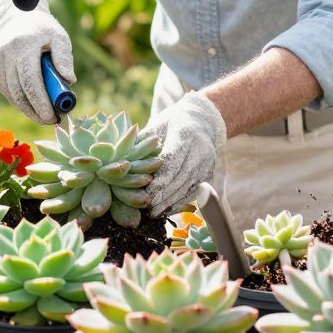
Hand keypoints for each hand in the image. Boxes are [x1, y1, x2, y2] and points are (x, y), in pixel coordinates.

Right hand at [0, 0, 75, 124]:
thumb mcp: (58, 36)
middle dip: (36, 111)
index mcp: (22, 45)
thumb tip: (69, 81)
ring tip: (45, 111)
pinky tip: (30, 97)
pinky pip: (7, 92)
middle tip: (52, 120)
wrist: (12, 18)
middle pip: (19, 93)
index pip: (30, 80)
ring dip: (29, 108)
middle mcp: (4, 55)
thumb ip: (64, 57)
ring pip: (12, 96)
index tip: (52, 117)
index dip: (41, 102)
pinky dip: (20, 99)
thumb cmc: (40, 29)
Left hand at [145, 92, 226, 214]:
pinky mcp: (208, 173)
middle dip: (162, 196)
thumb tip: (124, 162)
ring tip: (152, 213)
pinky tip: (165, 210)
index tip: (145, 194)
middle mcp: (200, 150)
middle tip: (146, 209)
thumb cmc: (172, 122)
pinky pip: (193, 192)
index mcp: (185, 134)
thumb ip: (143, 143)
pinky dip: (179, 202)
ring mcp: (206, 163)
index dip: (159, 180)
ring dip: (169, 202)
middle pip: (179, 178)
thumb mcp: (157, 124)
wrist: (202, 120)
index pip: (171, 162)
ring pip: (187, 188)